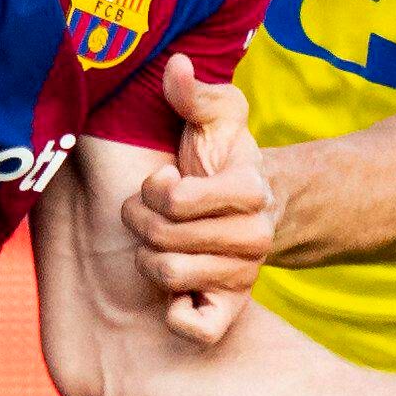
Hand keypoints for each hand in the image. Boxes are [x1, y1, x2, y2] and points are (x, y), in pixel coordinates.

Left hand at [129, 53, 273, 343]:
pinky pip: (196, 328)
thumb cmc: (219, 158)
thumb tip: (175, 67)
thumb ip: (193, 92)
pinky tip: (172, 291)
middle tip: (149, 212)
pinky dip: (175, 313)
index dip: (155, 188)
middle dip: (141, 221)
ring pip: (167, 275)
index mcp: (249, 190)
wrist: (244, 211)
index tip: (166, 178)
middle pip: (162, 238)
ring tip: (158, 241)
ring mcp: (243, 277)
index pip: (176, 199)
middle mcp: (254, 238)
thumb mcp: (213, 116)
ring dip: (147, 257)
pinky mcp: (228, 311)